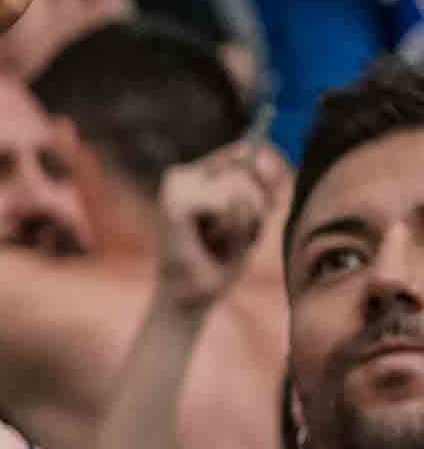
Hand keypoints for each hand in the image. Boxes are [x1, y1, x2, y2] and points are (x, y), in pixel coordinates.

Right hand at [154, 134, 286, 316]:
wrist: (188, 298)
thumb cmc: (218, 259)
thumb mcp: (251, 216)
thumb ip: (258, 182)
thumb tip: (253, 155)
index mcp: (199, 172)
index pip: (250, 150)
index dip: (272, 171)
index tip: (270, 203)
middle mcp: (183, 173)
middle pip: (249, 166)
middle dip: (256, 205)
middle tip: (233, 232)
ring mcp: (176, 186)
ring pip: (241, 187)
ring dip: (244, 221)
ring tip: (221, 239)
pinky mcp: (175, 203)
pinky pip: (229, 205)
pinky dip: (232, 229)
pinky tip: (212, 241)